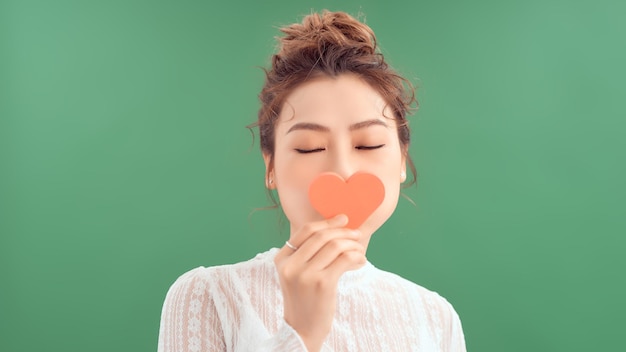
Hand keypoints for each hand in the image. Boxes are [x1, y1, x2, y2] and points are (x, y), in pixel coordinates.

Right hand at [273, 214, 365, 351]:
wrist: (302, 330)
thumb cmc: (304, 299)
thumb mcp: (296, 274)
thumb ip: (307, 254)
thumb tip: (334, 229)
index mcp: (282, 258)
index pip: (306, 231)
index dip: (327, 223)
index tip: (343, 219)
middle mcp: (291, 265)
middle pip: (322, 236)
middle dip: (344, 232)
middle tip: (357, 234)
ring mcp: (306, 274)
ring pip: (335, 246)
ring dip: (353, 245)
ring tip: (360, 250)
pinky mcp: (322, 284)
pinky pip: (345, 260)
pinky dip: (356, 257)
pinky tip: (361, 261)